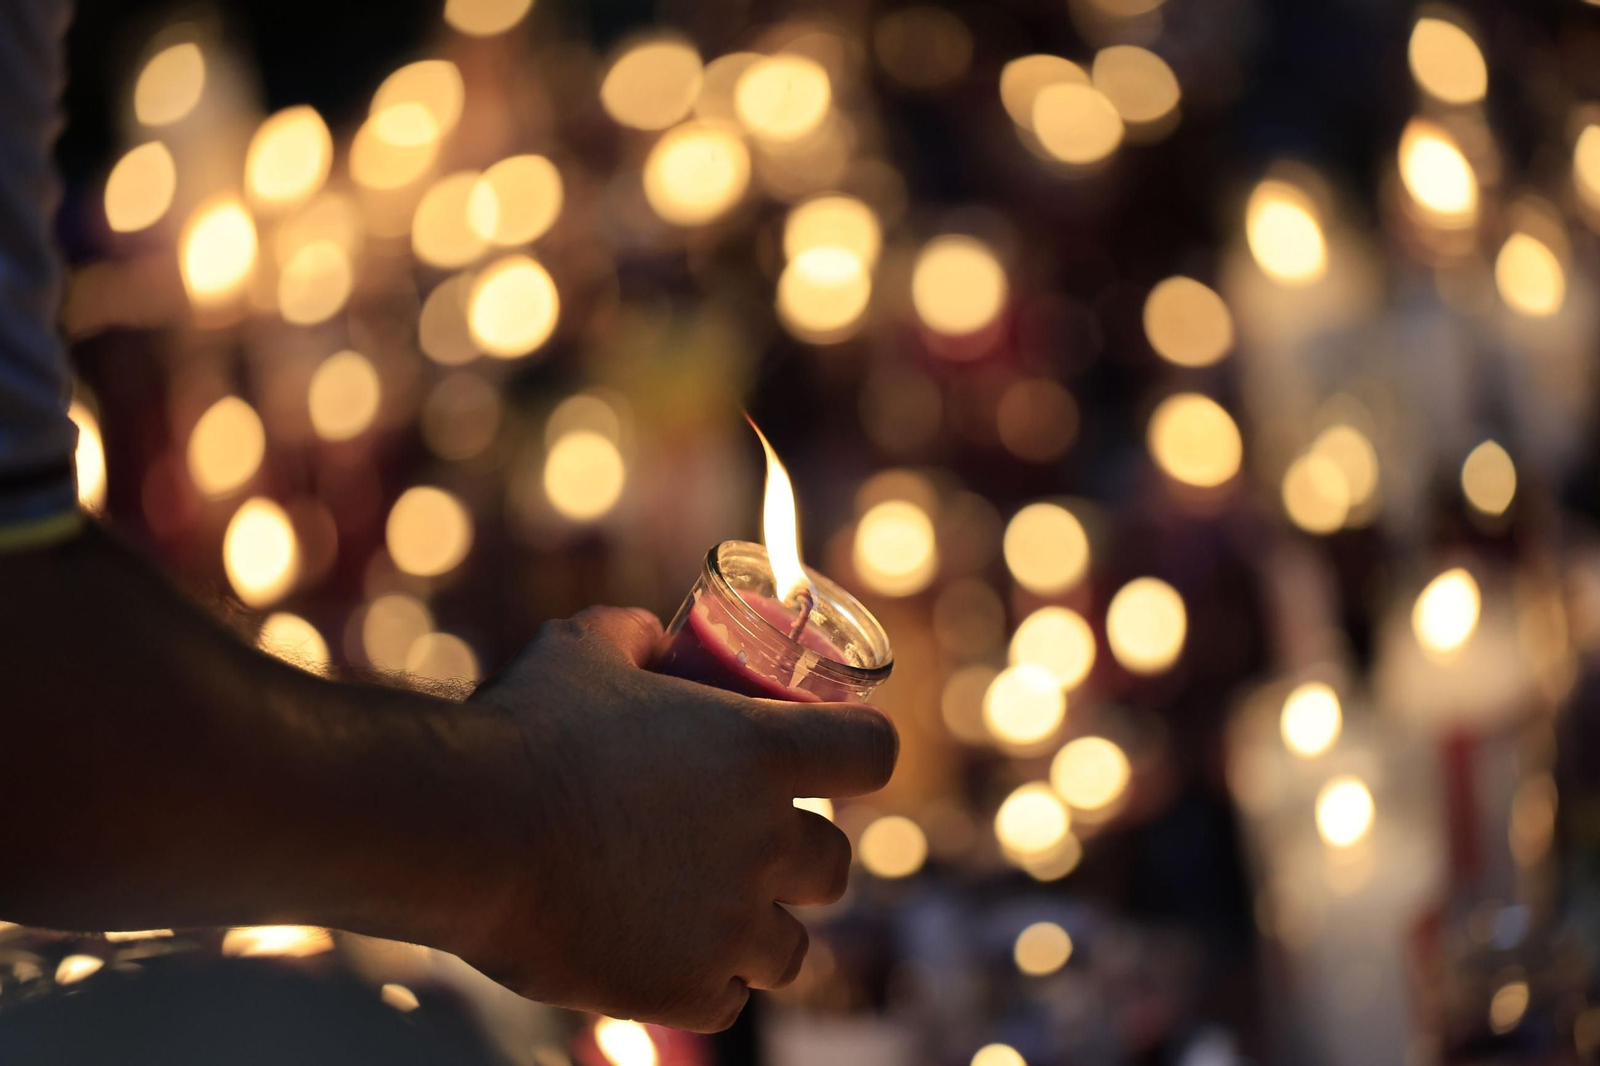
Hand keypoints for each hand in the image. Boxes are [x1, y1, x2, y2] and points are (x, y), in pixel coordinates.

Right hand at [466, 607, 897, 1030]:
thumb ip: (636, 636)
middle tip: (746, 847)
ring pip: (790, 946)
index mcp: (761, 753)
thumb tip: (655, 635)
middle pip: (835, 863)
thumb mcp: (584, 649)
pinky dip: (704, 984)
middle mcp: (764, 842)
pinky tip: (664, 959)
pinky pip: (728, 1000)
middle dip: (799, 856)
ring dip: (757, 929)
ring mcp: (730, 924)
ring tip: (701, 914)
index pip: (873, 754)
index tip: (832, 761)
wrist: (460, 830)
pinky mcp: (685, 990)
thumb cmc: (522, 728)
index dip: (858, 754)